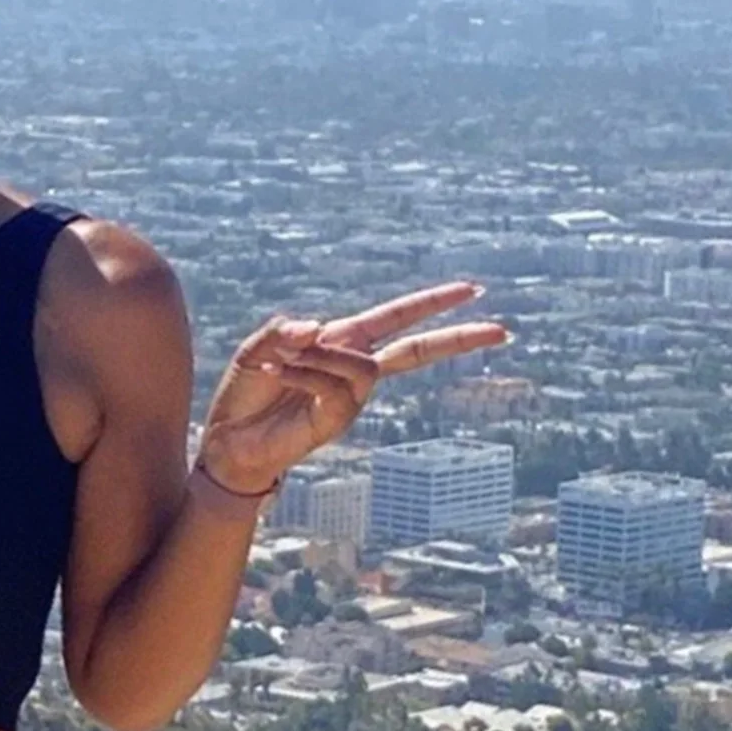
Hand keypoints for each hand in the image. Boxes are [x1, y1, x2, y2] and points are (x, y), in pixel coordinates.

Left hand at [198, 283, 510, 493]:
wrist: (229, 440)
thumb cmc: (247, 392)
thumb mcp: (257, 348)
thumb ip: (282, 330)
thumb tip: (318, 328)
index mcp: (341, 342)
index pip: (397, 319)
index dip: (432, 303)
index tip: (472, 290)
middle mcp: (354, 369)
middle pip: (416, 349)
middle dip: (457, 337)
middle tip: (502, 330)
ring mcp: (349, 398)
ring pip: (360, 365)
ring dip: (318, 357)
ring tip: (276, 363)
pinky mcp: (336, 420)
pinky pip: (334, 387)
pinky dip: (303, 374)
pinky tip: (274, 373)